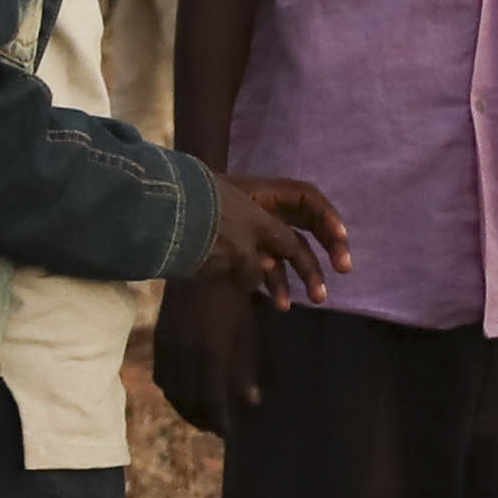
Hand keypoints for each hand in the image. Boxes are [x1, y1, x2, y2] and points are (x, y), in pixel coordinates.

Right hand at [154, 271, 261, 436]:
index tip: (230, 434)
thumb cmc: (234, 297)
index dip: (221, 422)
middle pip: (191, 401)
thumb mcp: (247, 331)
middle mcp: (186, 353)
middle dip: (204, 420)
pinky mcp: (160, 337)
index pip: (213, 401)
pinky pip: (162, 375)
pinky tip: (184, 394)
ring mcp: (169, 346)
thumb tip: (251, 400)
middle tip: (217, 429)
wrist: (201, 261)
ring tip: (202, 416)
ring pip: (173, 391)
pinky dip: (173, 391)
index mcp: (211, 353)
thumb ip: (246, 367)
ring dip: (186, 409)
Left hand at [209, 173, 349, 307]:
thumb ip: (268, 253)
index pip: (306, 199)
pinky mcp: (226, 253)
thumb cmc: (203, 224)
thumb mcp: (246, 237)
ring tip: (314, 300)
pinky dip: (270, 282)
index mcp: (262, 195)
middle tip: (344, 270)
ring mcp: (240, 233)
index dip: (328, 219)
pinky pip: (257, 267)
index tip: (341, 244)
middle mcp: (256, 210)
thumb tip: (266, 272)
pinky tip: (276, 302)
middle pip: (299, 227)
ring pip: (280, 252)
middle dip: (323, 250)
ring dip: (299, 274)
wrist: (154, 225)